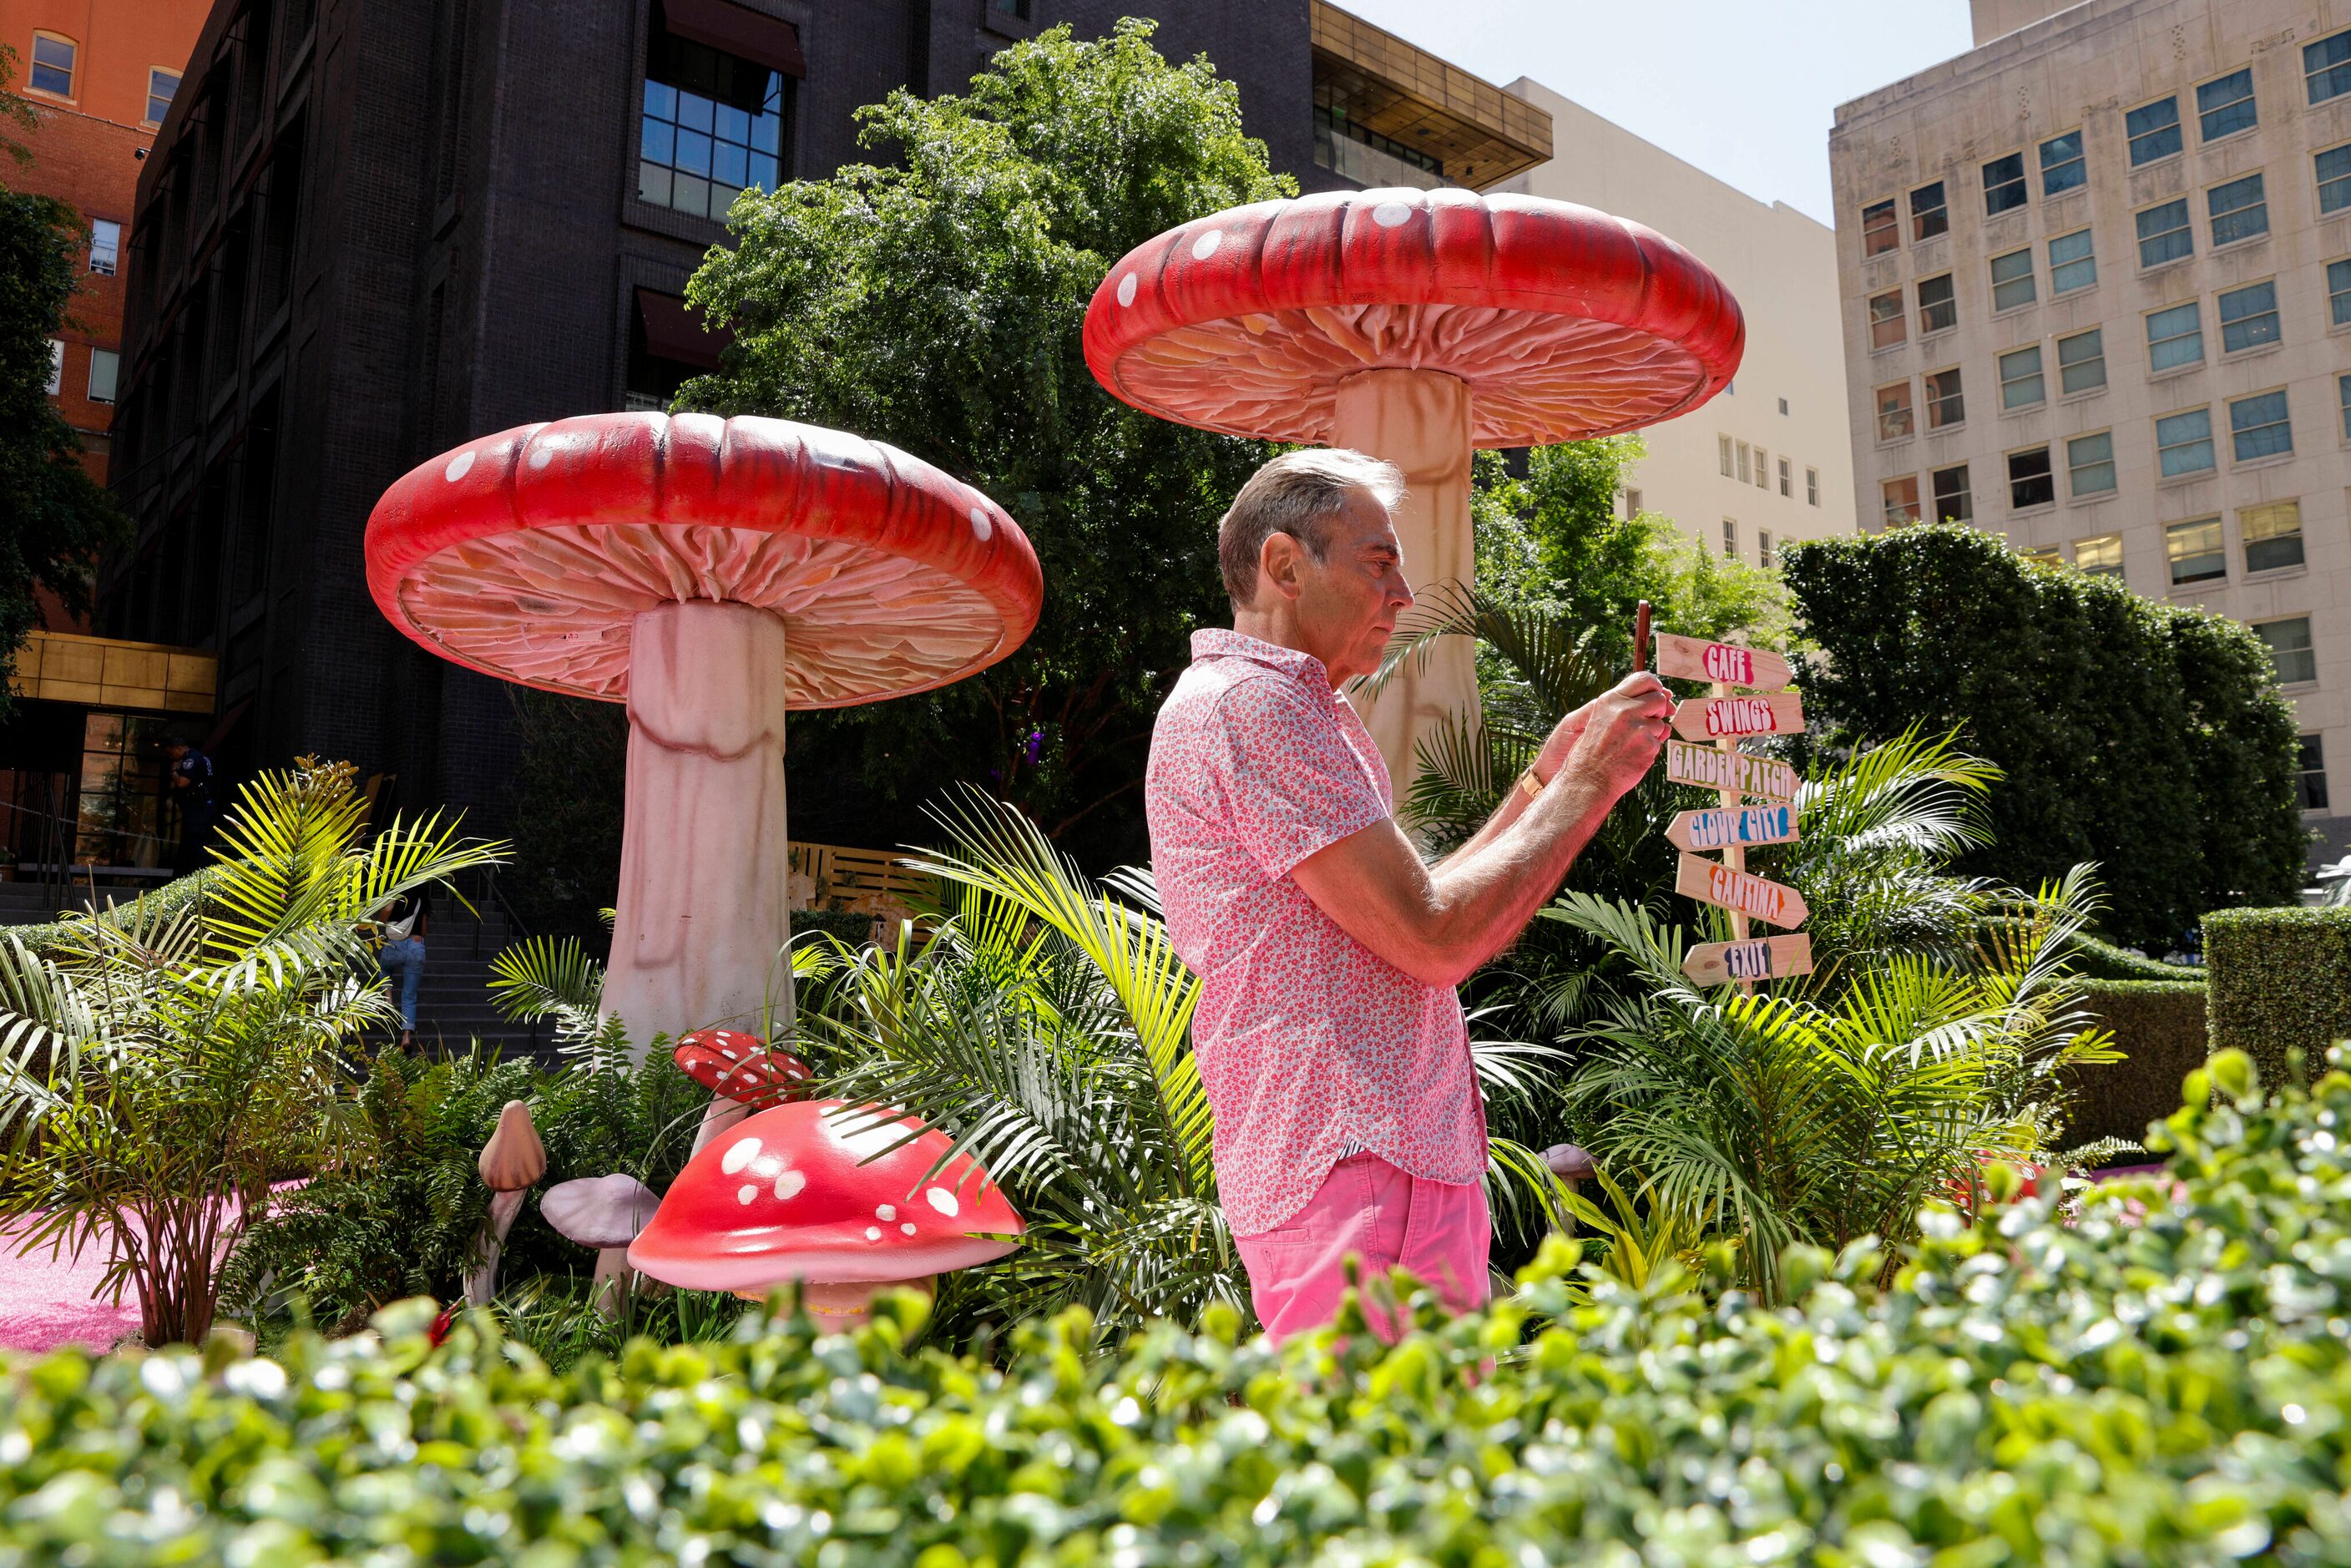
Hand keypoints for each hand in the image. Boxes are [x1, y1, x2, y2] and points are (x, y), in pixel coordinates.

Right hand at [1556, 671, 1674, 801]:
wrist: (1589, 780)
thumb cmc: (1595, 750)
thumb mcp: (1601, 718)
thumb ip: (1625, 705)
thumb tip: (1664, 696)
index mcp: (1611, 700)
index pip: (1644, 678)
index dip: (1655, 687)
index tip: (1654, 697)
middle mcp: (1624, 709)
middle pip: (1659, 699)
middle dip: (1656, 712)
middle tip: (1642, 726)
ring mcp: (1637, 727)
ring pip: (1661, 723)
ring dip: (1652, 734)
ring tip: (1630, 745)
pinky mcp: (1647, 744)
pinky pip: (1659, 742)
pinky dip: (1650, 750)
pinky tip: (1633, 756)